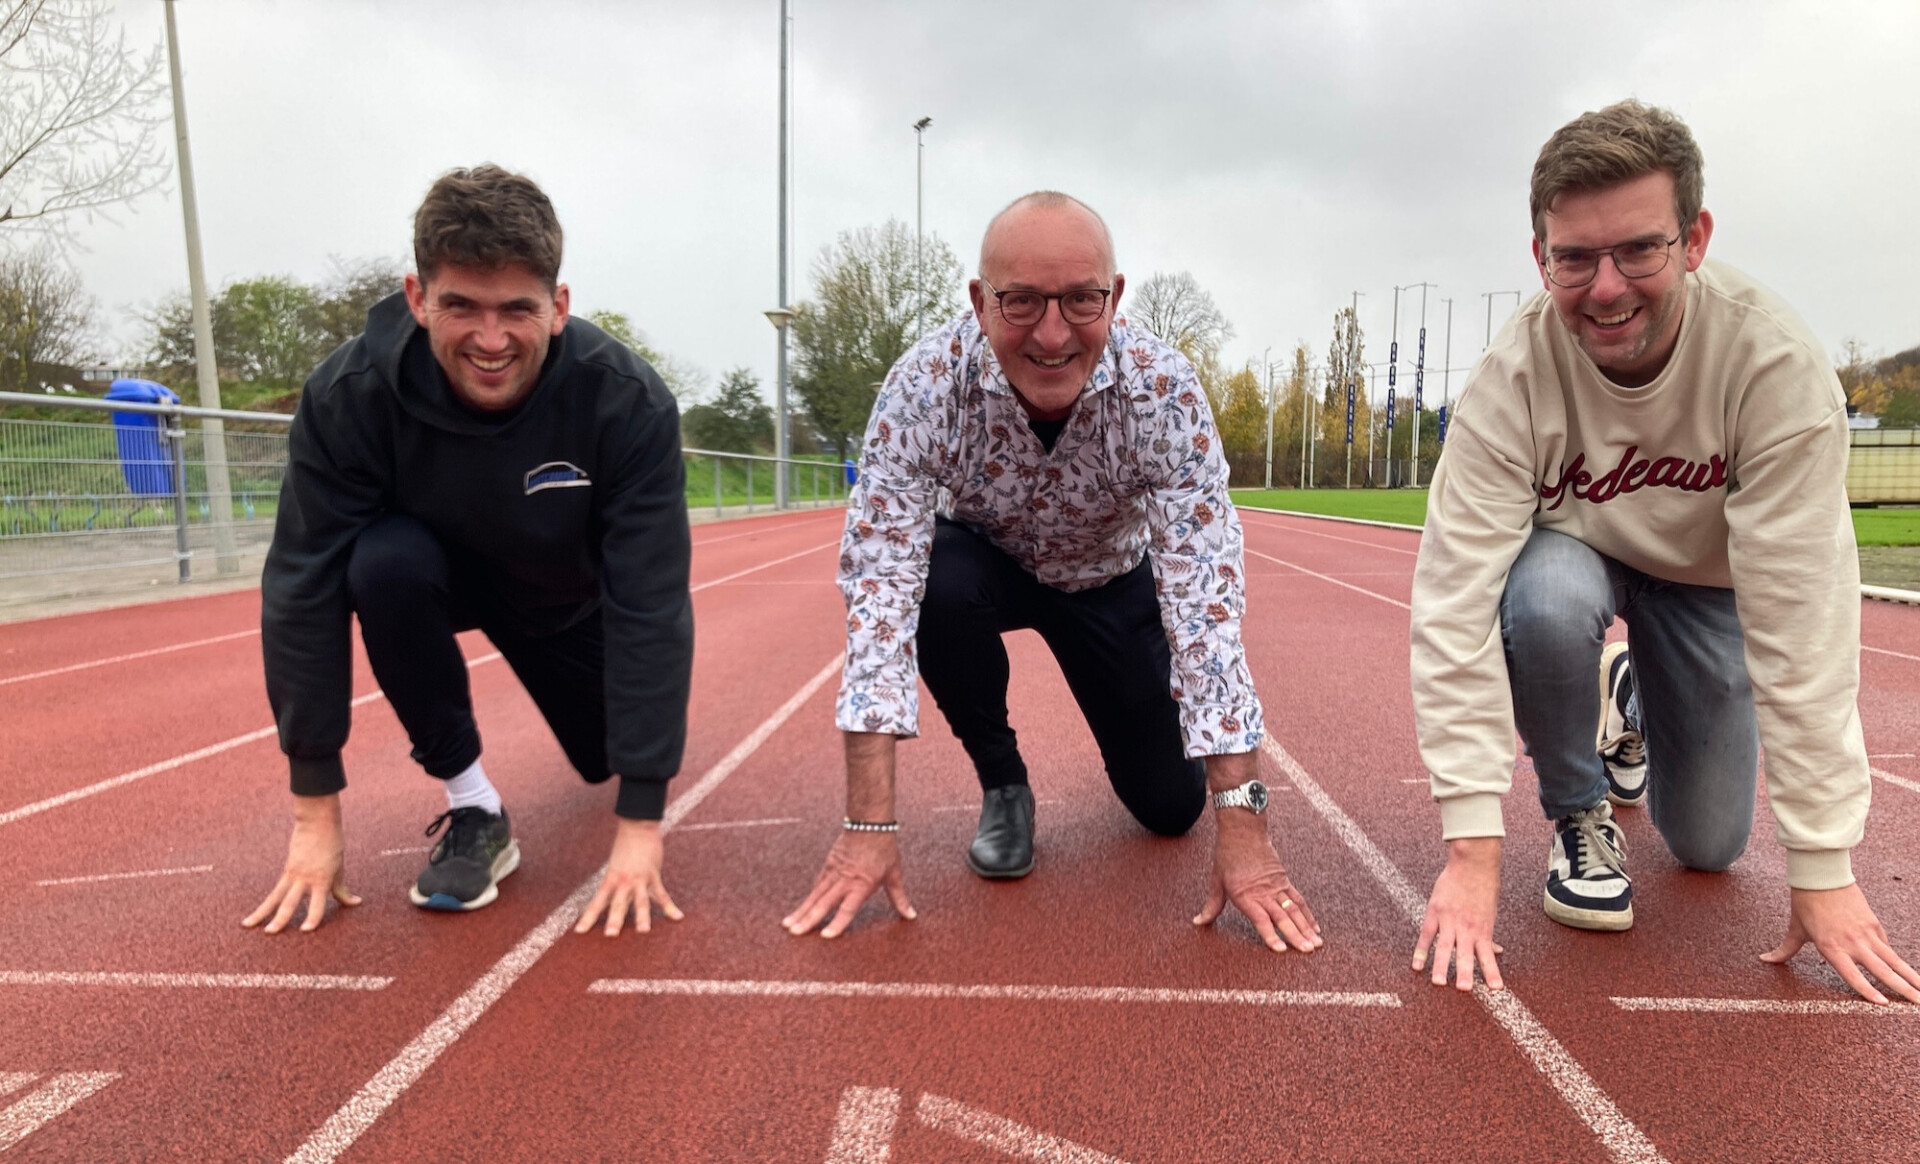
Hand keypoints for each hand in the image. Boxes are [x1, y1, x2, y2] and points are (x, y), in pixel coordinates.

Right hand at [243, 793, 360, 933]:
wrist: (317, 823)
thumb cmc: (332, 846)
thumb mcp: (339, 869)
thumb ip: (342, 890)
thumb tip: (356, 903)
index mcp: (323, 879)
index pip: (317, 903)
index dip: (312, 917)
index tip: (306, 930)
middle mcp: (306, 879)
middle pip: (290, 901)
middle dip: (281, 918)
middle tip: (271, 932)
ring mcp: (293, 875)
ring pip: (275, 898)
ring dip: (262, 913)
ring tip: (248, 925)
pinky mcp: (286, 871)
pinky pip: (274, 892)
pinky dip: (265, 904)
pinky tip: (253, 915)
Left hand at [574, 818, 682, 936]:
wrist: (638, 827)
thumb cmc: (625, 847)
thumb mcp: (614, 867)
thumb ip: (615, 884)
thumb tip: (611, 899)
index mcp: (610, 880)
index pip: (597, 903)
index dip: (588, 918)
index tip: (579, 932)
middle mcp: (623, 882)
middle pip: (618, 904)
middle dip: (614, 920)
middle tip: (610, 935)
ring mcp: (640, 880)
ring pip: (641, 901)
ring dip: (642, 917)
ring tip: (643, 931)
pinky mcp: (654, 876)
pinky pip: (662, 895)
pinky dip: (670, 907)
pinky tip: (677, 917)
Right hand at [783, 831, 915, 938]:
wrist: (869, 823)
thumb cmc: (885, 850)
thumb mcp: (895, 875)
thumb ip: (900, 898)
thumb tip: (911, 915)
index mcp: (862, 884)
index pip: (847, 908)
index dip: (837, 923)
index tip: (825, 936)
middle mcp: (845, 880)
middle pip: (823, 903)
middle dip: (808, 919)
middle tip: (794, 933)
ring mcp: (833, 872)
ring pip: (814, 895)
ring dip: (801, 910)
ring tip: (788, 924)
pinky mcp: (828, 865)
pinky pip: (817, 884)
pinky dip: (809, 897)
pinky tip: (800, 909)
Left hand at [1192, 810, 1320, 951]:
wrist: (1243, 831)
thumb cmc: (1228, 855)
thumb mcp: (1216, 881)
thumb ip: (1212, 905)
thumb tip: (1198, 922)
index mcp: (1245, 895)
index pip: (1261, 920)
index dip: (1271, 936)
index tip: (1281, 950)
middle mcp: (1263, 893)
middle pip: (1283, 918)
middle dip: (1296, 936)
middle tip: (1307, 951)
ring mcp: (1277, 887)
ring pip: (1294, 910)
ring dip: (1306, 928)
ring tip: (1316, 944)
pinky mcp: (1284, 880)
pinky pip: (1298, 900)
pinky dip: (1308, 914)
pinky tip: (1315, 928)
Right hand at [1413, 837, 1505, 990]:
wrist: (1473, 864)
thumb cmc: (1484, 888)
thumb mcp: (1490, 913)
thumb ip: (1488, 935)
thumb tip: (1496, 951)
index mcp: (1483, 929)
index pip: (1487, 955)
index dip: (1492, 972)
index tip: (1496, 988)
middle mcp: (1467, 927)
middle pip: (1465, 954)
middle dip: (1464, 972)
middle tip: (1463, 989)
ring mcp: (1450, 920)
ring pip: (1445, 947)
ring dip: (1441, 966)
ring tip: (1438, 982)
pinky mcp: (1436, 911)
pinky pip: (1427, 934)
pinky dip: (1421, 950)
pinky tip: (1417, 965)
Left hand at [1760, 882, 1919, 1004]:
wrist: (1821, 875)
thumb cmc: (1805, 903)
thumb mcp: (1795, 929)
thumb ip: (1784, 950)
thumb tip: (1764, 959)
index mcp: (1832, 948)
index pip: (1853, 976)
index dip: (1867, 991)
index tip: (1883, 1004)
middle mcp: (1853, 943)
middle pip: (1883, 971)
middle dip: (1903, 990)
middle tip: (1918, 1004)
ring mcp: (1867, 933)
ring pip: (1894, 960)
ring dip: (1910, 976)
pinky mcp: (1874, 924)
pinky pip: (1887, 946)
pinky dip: (1896, 959)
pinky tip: (1906, 971)